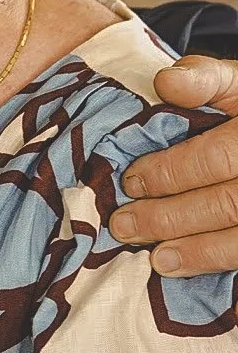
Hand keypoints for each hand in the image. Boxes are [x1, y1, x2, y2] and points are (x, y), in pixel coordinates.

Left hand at [111, 56, 237, 278]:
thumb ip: (204, 78)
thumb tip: (165, 83)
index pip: (216, 158)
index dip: (170, 173)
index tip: (130, 181)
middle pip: (227, 204)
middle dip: (171, 217)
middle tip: (124, 225)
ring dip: (200, 252)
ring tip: (158, 260)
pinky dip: (225, 268)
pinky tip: (196, 274)